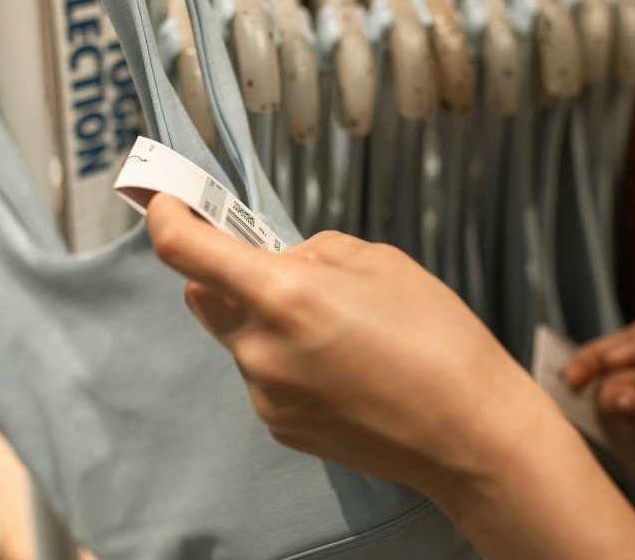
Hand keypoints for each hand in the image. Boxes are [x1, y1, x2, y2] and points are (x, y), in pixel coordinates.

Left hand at [146, 194, 544, 498]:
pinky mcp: (279, 428)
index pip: (185, 251)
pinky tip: (342, 370)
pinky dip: (285, 361)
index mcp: (284, 296)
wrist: (469, 434)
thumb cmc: (438, 339)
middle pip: (204, 295)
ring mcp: (265, 395)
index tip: (166, 201)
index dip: (166, 216)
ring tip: (340, 334)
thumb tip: (282, 260)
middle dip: (229, 274)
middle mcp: (260, 349)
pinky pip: (263, 377)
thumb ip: (315, 252)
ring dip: (266, 322)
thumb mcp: (381, 262)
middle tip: (288, 273)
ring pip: (239, 338)